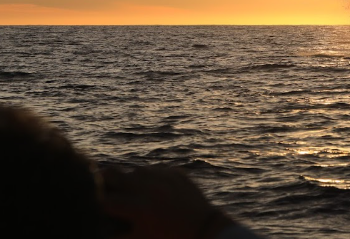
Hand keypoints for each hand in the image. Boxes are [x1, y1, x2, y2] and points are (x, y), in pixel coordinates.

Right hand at [102, 165, 234, 238]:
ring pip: (135, 170)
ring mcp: (163, 176)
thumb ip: (115, 233)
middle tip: (103, 190)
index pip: (103, 199)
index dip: (93, 202)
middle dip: (103, 181)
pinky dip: (150, 180)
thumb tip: (96, 228)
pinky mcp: (175, 173)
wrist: (204, 229)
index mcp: (138, 207)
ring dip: (129, 181)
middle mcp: (149, 187)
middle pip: (111, 172)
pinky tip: (154, 192)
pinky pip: (155, 170)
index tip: (90, 205)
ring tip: (133, 194)